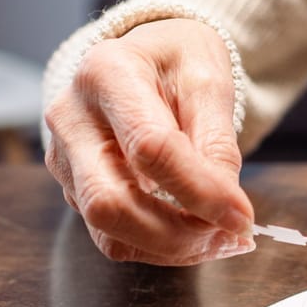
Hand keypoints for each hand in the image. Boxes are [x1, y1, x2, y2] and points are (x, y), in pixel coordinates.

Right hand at [43, 19, 255, 264]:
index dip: (200, 191)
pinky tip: (192, 233)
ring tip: (218, 239)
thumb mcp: (208, 81)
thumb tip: (229, 210)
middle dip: (178, 234)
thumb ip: (217, 143)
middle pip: (110, 201)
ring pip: (107, 229)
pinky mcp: (71, 186)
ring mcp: (63, 156)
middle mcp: (72, 117)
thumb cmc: (176, 63)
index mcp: (106, 73)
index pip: (149, 148)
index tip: (242, 218)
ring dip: (170, 247)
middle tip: (231, 238)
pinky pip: (110, 234)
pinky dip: (157, 245)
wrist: (144, 59)